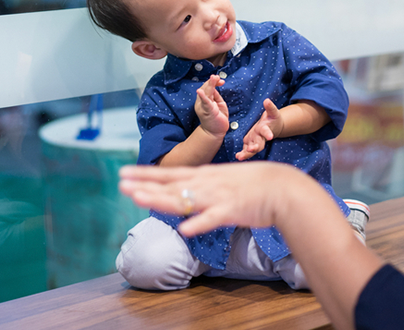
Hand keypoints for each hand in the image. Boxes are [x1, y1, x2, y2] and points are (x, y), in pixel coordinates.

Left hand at [119, 162, 294, 235]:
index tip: (124, 173)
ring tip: (138, 198)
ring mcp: (217, 196)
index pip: (170, 175)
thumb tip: (187, 200)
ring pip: (184, 199)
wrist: (283, 187)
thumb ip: (204, 189)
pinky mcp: (232, 210)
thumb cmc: (255, 185)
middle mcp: (206, 183)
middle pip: (170, 186)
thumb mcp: (224, 180)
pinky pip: (212, 218)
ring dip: (160, 198)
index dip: (146, 174)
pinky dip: (198, 224)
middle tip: (121, 184)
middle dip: (145, 185)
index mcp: (205, 176)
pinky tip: (184, 230)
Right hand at [194, 75, 228, 137]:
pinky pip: (204, 103)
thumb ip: (216, 95)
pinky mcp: (206, 111)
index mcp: (205, 99)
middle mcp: (201, 102)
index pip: (208, 87)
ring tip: (213, 78)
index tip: (221, 81)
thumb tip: (216, 85)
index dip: (214, 82)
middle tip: (217, 77)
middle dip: (212, 82)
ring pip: (206, 93)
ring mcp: (203, 106)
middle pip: (206, 88)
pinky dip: (203, 97)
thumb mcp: (219, 104)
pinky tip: (201, 92)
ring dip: (210, 85)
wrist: (215, 132)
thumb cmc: (217, 118)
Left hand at [235, 98, 281, 160]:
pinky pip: (247, 150)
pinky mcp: (250, 143)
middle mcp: (261, 137)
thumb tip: (267, 100)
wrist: (274, 127)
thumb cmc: (273, 118)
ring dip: (247, 153)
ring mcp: (256, 141)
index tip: (270, 136)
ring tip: (240, 157)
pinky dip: (243, 154)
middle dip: (255, 147)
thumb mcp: (273, 112)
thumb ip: (270, 107)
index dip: (268, 133)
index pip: (267, 131)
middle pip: (259, 144)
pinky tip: (238, 157)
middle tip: (251, 149)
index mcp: (266, 128)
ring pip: (252, 149)